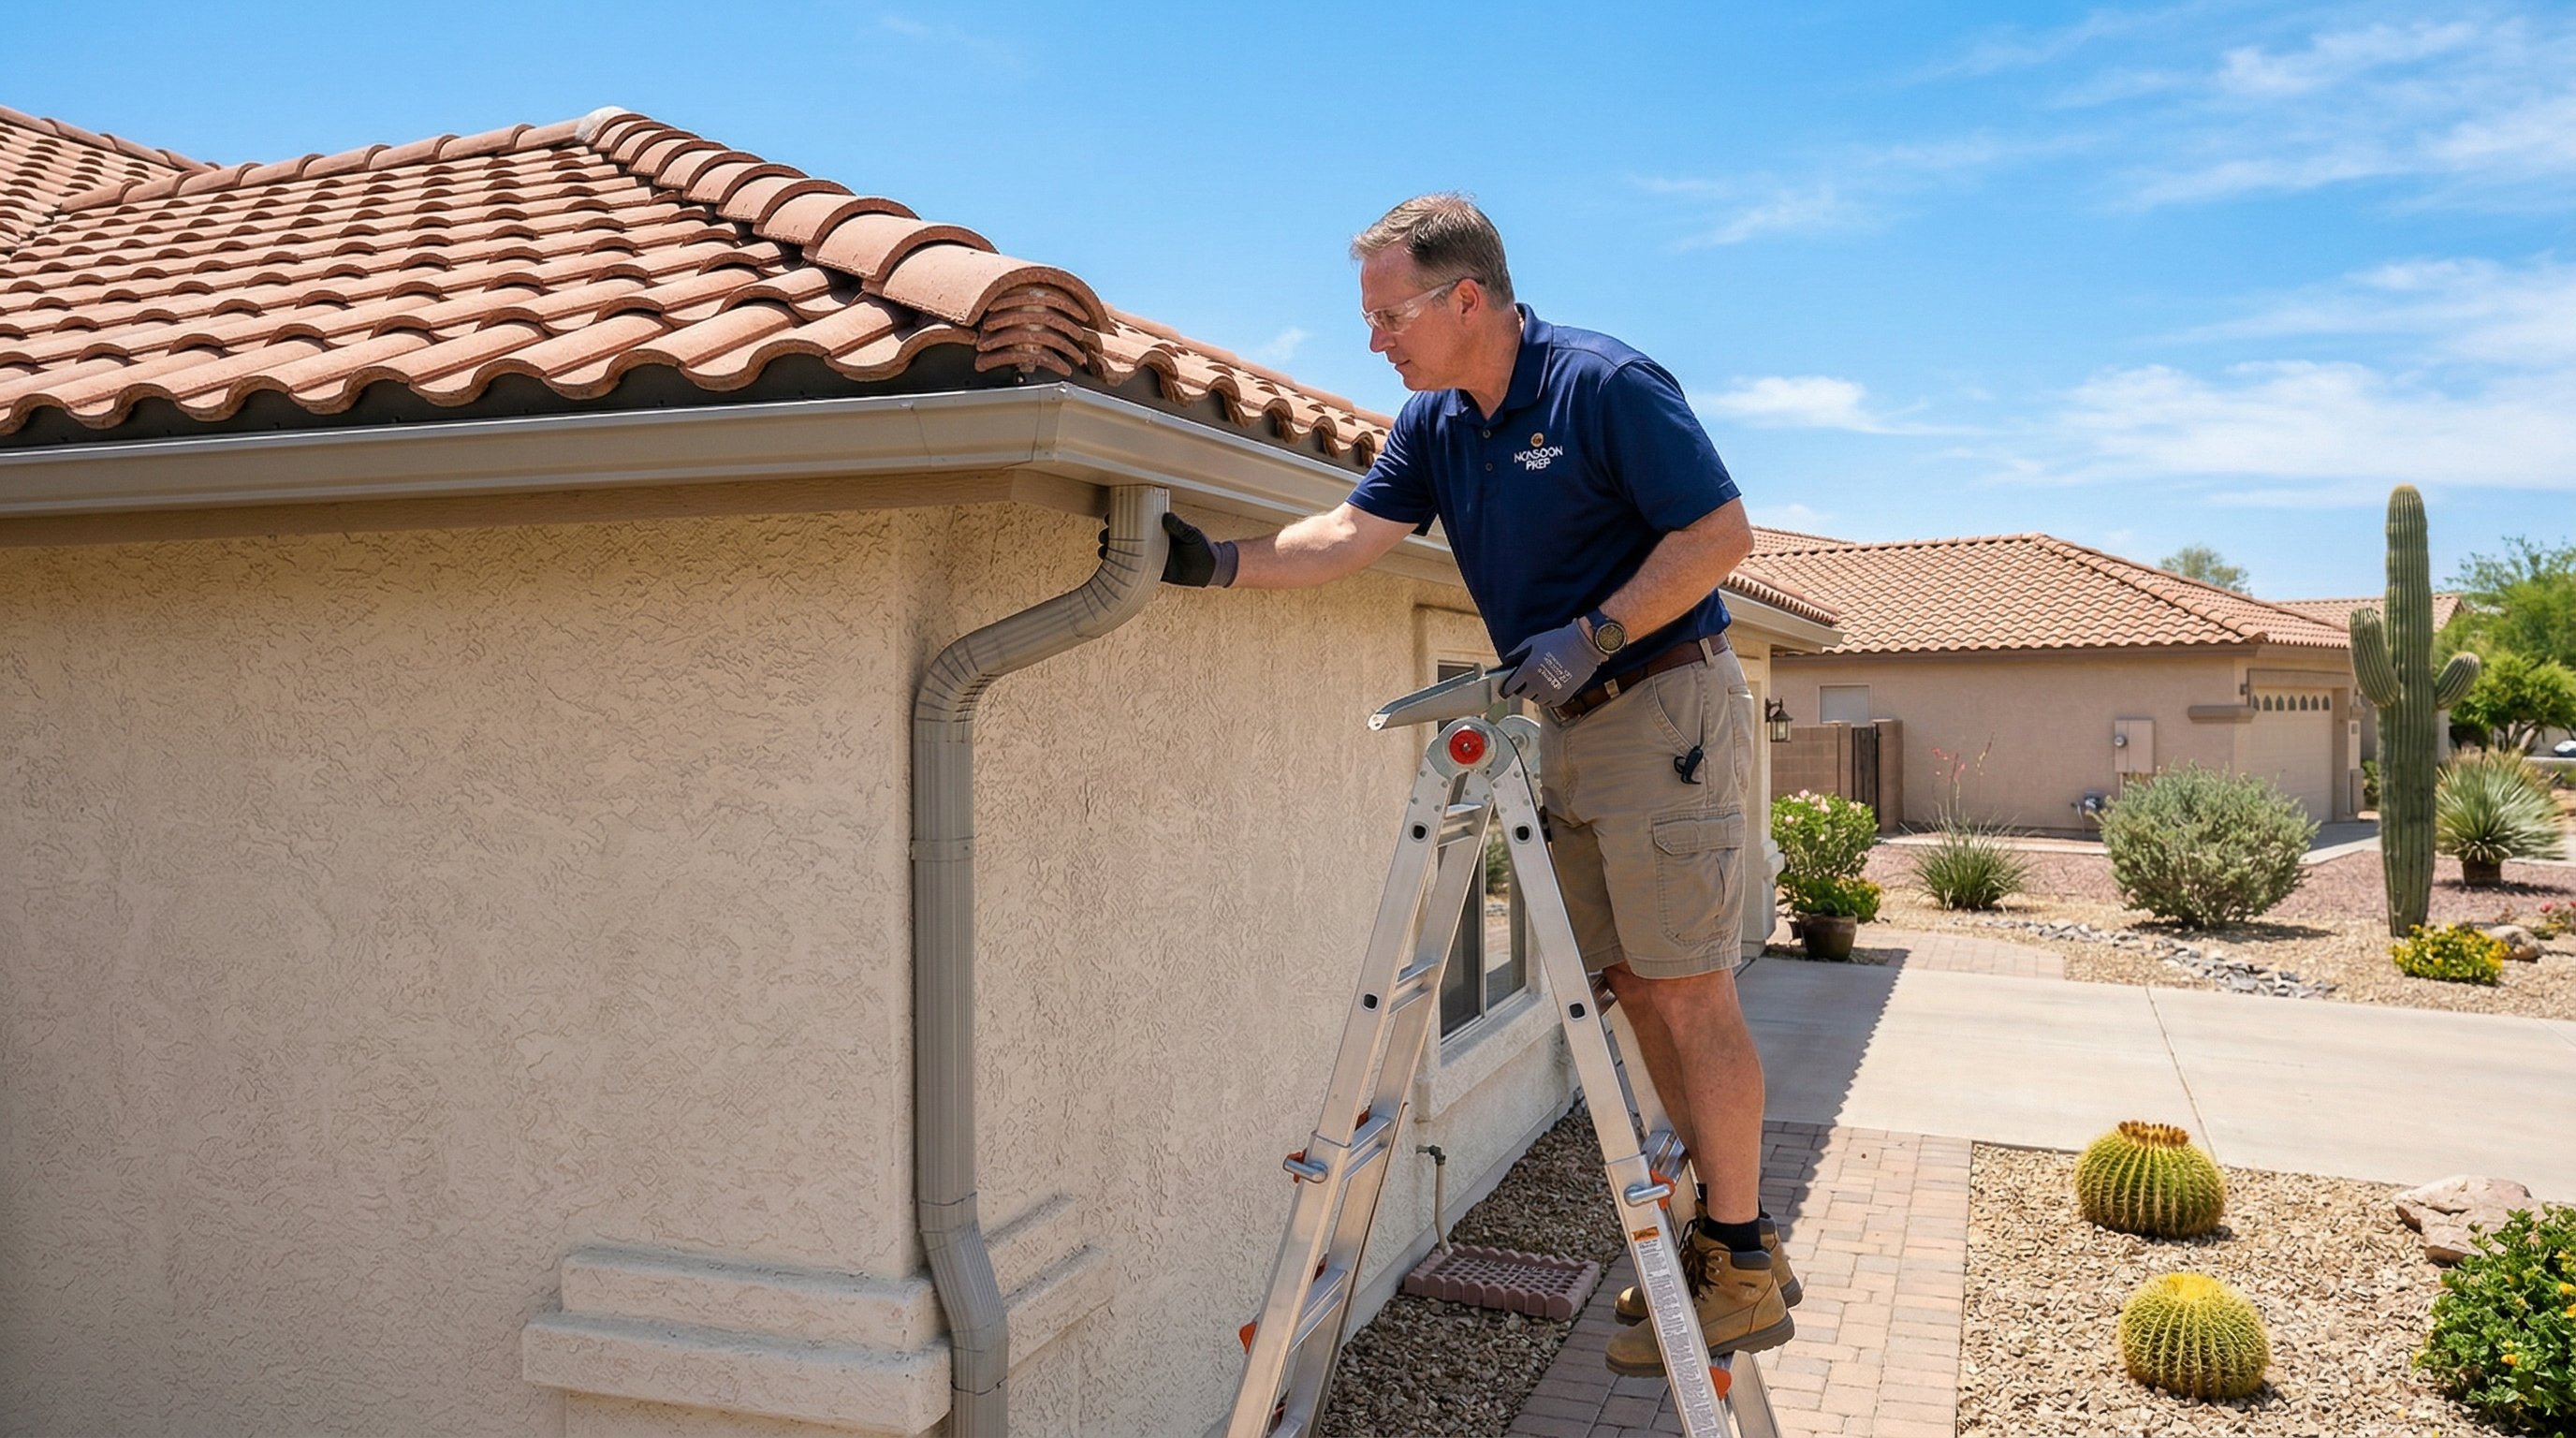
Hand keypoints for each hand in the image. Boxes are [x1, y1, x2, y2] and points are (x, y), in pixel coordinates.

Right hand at [1100, 512, 1236, 586]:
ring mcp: (1152, 557)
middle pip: (1127, 537)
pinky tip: (1111, 566)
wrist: (1210, 569)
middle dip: (1112, 535)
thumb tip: (1166, 517)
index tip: (1110, 517)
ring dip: (1113, 551)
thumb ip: (1179, 527)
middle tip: (1104, 535)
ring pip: (1127, 553)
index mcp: (1159, 530)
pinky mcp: (1154, 572)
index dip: (1121, 519)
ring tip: (1103, 550)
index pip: (1137, 522)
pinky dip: (1122, 568)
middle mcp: (1153, 542)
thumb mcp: (1191, 534)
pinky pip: (1135, 570)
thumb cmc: (1202, 548)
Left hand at [1497, 619, 1602, 706]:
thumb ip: (1517, 653)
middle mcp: (1537, 684)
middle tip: (1527, 680)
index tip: (1507, 687)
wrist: (1584, 645)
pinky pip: (1549, 703)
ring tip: (1540, 682)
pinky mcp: (1563, 696)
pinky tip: (1550, 686)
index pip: (1510, 687)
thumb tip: (1507, 663)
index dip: (1507, 687)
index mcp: (1527, 670)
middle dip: (1522, 688)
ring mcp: (1551, 692)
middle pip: (1522, 695)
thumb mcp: (1533, 642)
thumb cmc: (1558, 640)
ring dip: (1535, 693)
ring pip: (1535, 700)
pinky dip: (1547, 697)